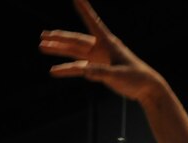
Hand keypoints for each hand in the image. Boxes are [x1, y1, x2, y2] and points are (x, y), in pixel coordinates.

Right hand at [39, 0, 163, 103]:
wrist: (145, 88)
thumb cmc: (136, 77)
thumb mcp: (119, 74)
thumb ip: (102, 73)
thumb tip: (85, 72)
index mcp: (108, 43)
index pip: (93, 22)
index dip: (84, 9)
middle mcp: (100, 48)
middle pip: (76, 41)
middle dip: (59, 38)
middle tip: (44, 35)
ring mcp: (97, 59)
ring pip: (74, 52)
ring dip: (59, 50)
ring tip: (42, 47)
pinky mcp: (96, 70)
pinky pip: (78, 68)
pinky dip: (66, 69)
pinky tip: (53, 71)